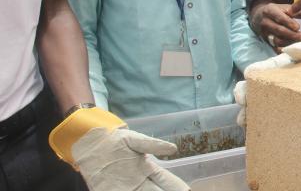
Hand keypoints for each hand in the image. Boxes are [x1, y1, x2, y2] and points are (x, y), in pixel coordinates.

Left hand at [74, 127, 188, 190]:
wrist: (91, 143)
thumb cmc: (115, 139)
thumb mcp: (135, 140)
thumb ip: (153, 145)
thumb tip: (174, 149)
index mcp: (148, 170)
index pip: (167, 182)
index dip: (176, 188)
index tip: (186, 190)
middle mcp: (139, 183)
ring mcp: (124, 189)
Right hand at [234, 43, 300, 126]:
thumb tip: (286, 51)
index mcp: (272, 69)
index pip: (254, 73)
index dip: (246, 81)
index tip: (244, 91)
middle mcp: (268, 85)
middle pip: (248, 91)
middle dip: (243, 100)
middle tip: (244, 111)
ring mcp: (272, 100)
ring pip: (254, 108)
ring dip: (248, 116)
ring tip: (247, 124)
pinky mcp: (280, 114)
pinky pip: (265, 121)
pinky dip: (258, 126)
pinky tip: (258, 132)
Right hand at [249, 2, 300, 47]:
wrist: (258, 17)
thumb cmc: (275, 12)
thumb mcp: (282, 7)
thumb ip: (293, 10)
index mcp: (270, 11)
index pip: (279, 17)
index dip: (289, 23)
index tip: (298, 27)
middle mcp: (265, 22)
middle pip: (279, 30)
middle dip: (293, 35)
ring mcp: (265, 34)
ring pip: (277, 41)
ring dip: (291, 43)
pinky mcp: (266, 42)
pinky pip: (275, 49)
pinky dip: (285, 50)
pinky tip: (293, 50)